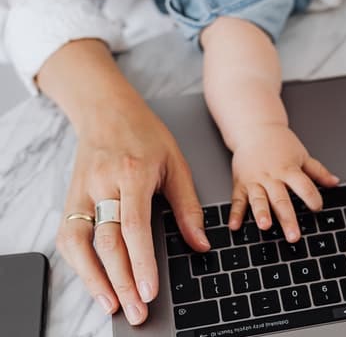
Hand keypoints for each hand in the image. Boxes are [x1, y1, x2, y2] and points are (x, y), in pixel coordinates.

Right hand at [56, 104, 209, 324]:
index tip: (148, 290)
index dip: (141, 262)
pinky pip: (68, 237)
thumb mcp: (177, 164)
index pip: (134, 227)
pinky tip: (93, 281)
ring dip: (94, 279)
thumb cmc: (145, 134)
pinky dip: (79, 263)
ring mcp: (82, 192)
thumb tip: (200, 244)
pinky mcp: (70, 198)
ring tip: (112, 305)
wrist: (106, 110)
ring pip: (80, 243)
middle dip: (121, 281)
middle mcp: (103, 185)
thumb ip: (188, 207)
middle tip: (135, 310)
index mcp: (133, 174)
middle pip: (107, 242)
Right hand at [227, 124, 339, 241]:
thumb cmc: (279, 143)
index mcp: (288, 169)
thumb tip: (335, 182)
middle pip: (281, 199)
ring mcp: (254, 180)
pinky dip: (235, 213)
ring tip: (265, 226)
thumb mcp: (302, 155)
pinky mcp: (240, 183)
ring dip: (261, 213)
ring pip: (258, 199)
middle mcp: (271, 176)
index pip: (303, 186)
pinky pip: (238, 200)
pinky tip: (234, 226)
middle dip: (287, 219)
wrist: (254, 129)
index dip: (312, 197)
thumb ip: (318, 171)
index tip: (317, 208)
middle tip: (293, 236)